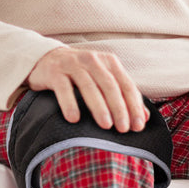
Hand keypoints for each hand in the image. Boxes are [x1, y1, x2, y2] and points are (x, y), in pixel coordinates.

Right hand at [27, 46, 147, 132]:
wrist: (45, 59)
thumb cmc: (80, 75)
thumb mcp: (103, 80)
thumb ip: (122, 96)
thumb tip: (143, 118)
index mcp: (109, 62)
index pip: (126, 85)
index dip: (134, 105)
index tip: (137, 126)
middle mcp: (92, 60)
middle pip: (110, 85)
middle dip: (119, 108)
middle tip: (123, 128)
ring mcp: (72, 64)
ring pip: (89, 86)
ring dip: (99, 107)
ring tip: (106, 125)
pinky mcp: (54, 71)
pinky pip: (63, 88)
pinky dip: (69, 103)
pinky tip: (74, 118)